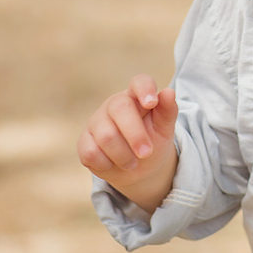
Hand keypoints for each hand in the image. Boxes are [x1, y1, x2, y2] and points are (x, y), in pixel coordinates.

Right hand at [78, 74, 179, 213]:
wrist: (139, 170)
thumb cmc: (153, 142)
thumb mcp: (164, 129)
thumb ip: (168, 111)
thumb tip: (168, 92)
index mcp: (136, 97)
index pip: (139, 82)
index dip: (145, 89)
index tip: (152, 103)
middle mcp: (113, 104)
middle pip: (120, 108)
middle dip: (136, 135)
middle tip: (147, 153)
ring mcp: (96, 121)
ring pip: (106, 136)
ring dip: (124, 155)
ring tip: (133, 163)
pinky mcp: (84, 141)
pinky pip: (92, 152)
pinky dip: (107, 164)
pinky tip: (114, 164)